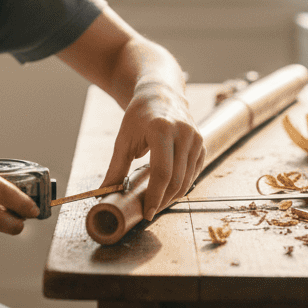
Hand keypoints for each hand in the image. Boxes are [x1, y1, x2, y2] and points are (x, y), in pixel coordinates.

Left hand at [100, 84, 203, 220]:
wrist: (160, 94)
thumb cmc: (138, 116)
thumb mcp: (123, 140)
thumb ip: (116, 168)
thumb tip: (104, 193)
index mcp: (161, 130)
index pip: (162, 172)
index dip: (155, 196)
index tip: (148, 212)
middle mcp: (183, 133)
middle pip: (177, 179)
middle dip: (164, 200)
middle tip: (151, 211)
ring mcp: (196, 138)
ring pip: (188, 179)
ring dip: (173, 196)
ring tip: (158, 203)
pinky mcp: (202, 144)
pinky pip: (194, 173)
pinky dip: (183, 186)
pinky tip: (169, 190)